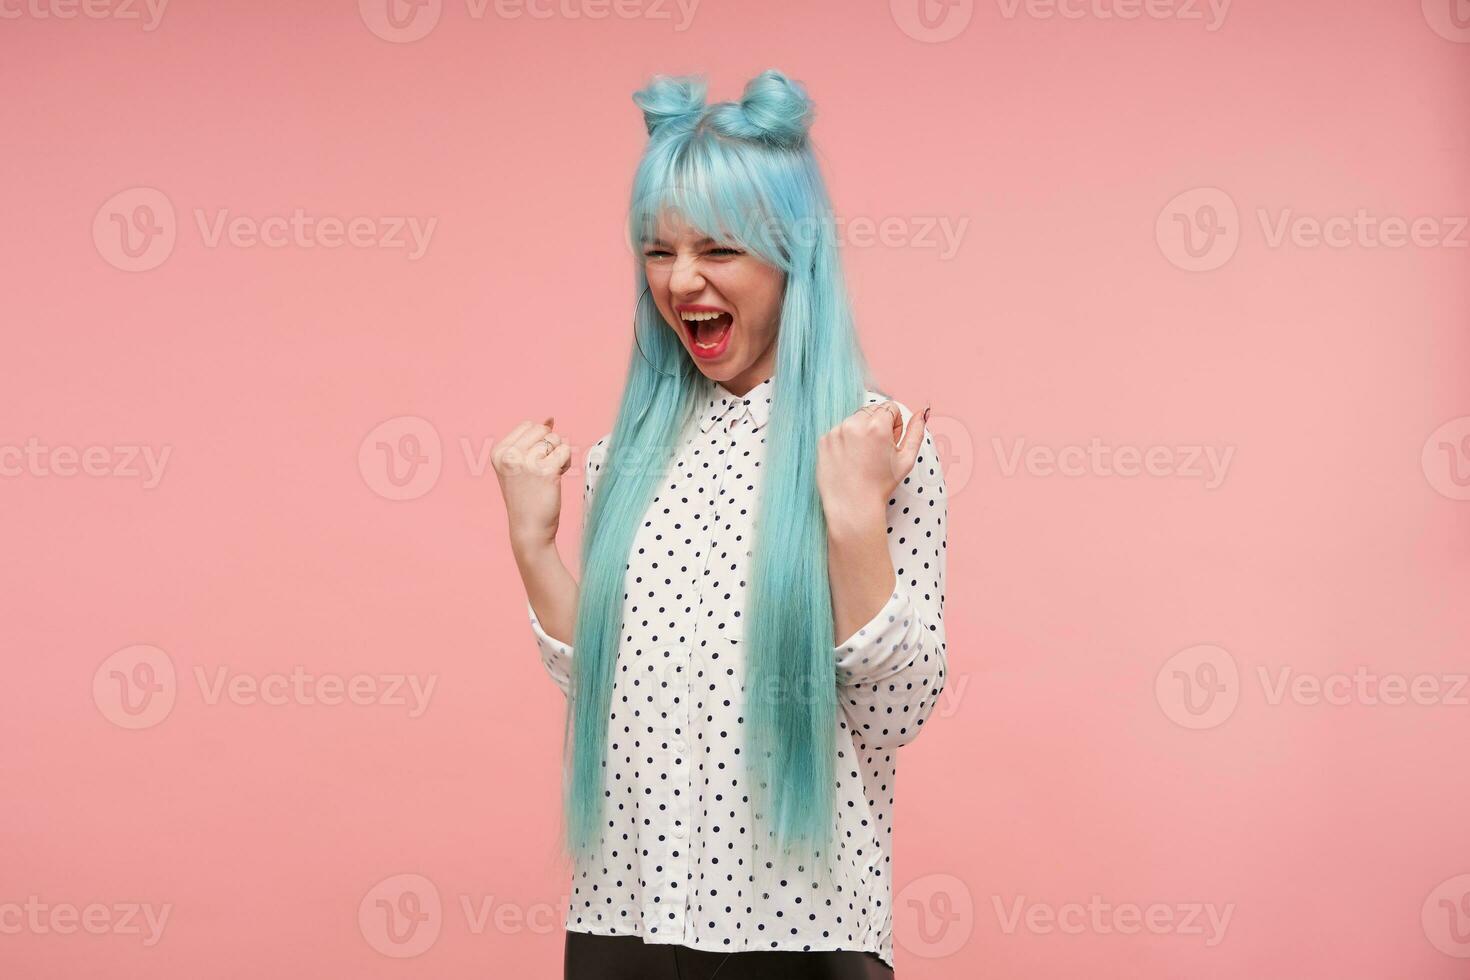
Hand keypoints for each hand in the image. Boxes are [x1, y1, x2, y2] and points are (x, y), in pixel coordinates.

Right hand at [492, 416, 571, 549]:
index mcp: (499, 452)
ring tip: (549, 475)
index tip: (532, 462)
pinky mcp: (546, 470)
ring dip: (558, 455)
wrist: (528, 529)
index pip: (528, 425)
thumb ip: (531, 441)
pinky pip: (565, 451)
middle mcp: (510, 455)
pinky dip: (566, 463)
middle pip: (543, 430)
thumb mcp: (519, 466)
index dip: (538, 441)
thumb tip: (550, 418)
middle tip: (543, 469)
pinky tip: (557, 478)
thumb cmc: (526, 498)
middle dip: (549, 446)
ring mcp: (527, 462)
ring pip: (556, 440)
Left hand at [816, 400, 928, 531]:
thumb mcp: (907, 459)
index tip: (891, 441)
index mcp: (877, 426)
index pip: (890, 407)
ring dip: (860, 431)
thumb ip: (916, 431)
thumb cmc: (881, 484)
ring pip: (854, 420)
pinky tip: (849, 459)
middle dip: (878, 424)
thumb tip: (923, 411)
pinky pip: (839, 431)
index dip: (894, 424)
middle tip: (877, 450)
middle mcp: (854, 424)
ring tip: (862, 456)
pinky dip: (845, 440)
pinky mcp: (823, 440)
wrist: (853, 505)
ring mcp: (836, 431)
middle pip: (871, 410)